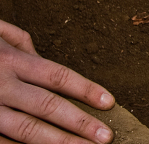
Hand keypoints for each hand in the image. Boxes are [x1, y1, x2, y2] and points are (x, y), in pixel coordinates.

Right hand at [0, 20, 114, 143]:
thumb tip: (40, 52)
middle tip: (106, 137)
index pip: (57, 77)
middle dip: (79, 123)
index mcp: (9, 61)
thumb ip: (17, 42)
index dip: (85, 90)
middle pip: (48, 107)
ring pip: (25, 131)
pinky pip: (1, 142)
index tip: (109, 102)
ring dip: (57, 143)